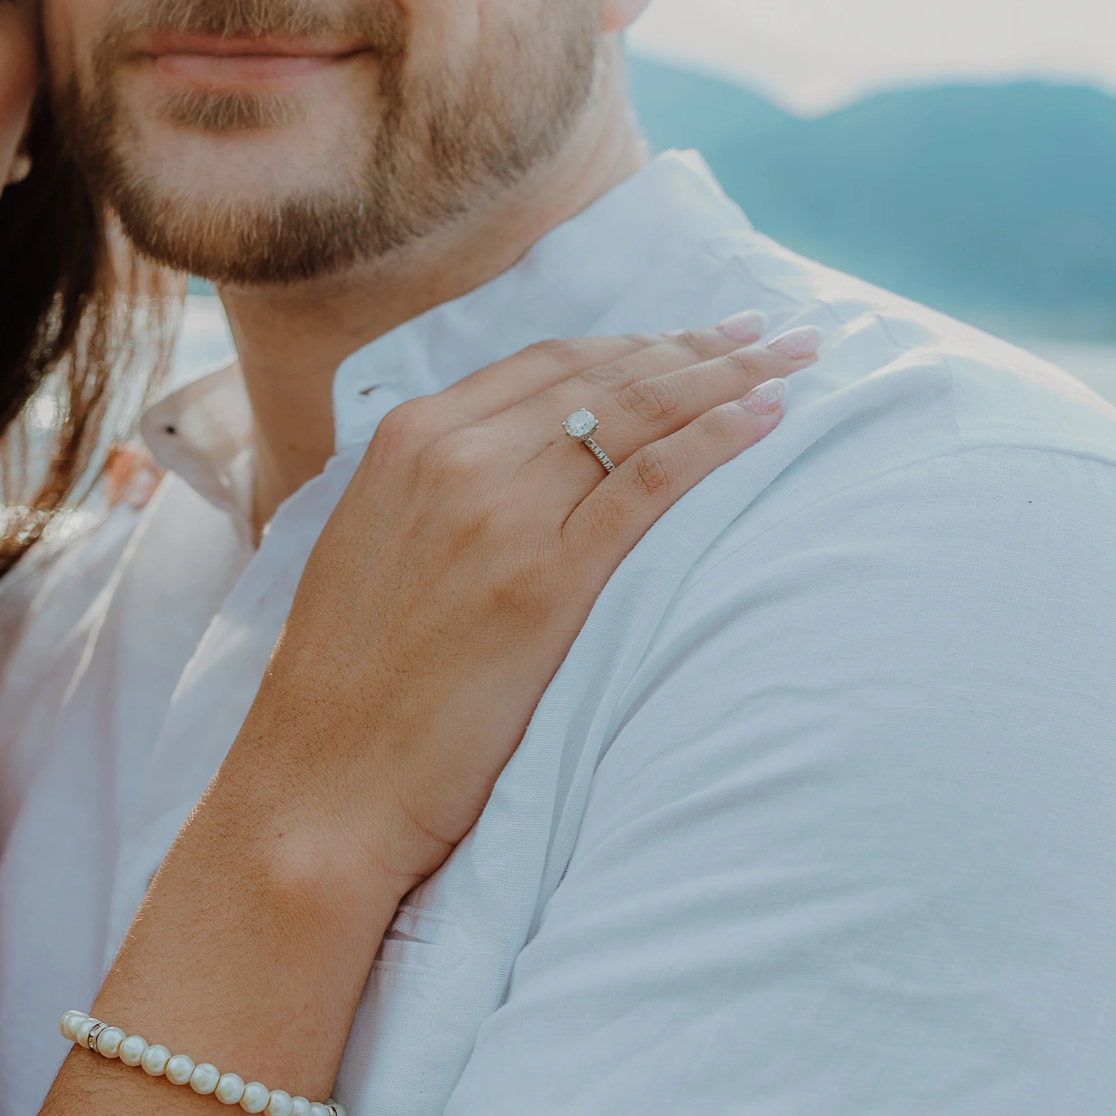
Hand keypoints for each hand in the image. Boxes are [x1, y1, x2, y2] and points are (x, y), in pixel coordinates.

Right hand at [226, 319, 816, 912]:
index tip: (699, 333)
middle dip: (701, 344)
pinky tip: (768, 418)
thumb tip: (518, 464)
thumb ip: (436, 489)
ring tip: (795, 357)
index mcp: (408, 439)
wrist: (319, 787)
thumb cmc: (348, 691)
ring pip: (639, 413)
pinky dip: (717, 439)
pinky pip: (651, 482)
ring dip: (730, 375)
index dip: (636, 343)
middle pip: (606, 374)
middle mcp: (453, 455)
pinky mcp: (545, 583)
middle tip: (775, 328)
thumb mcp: (374, 549)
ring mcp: (500, 514)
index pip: (550, 363)